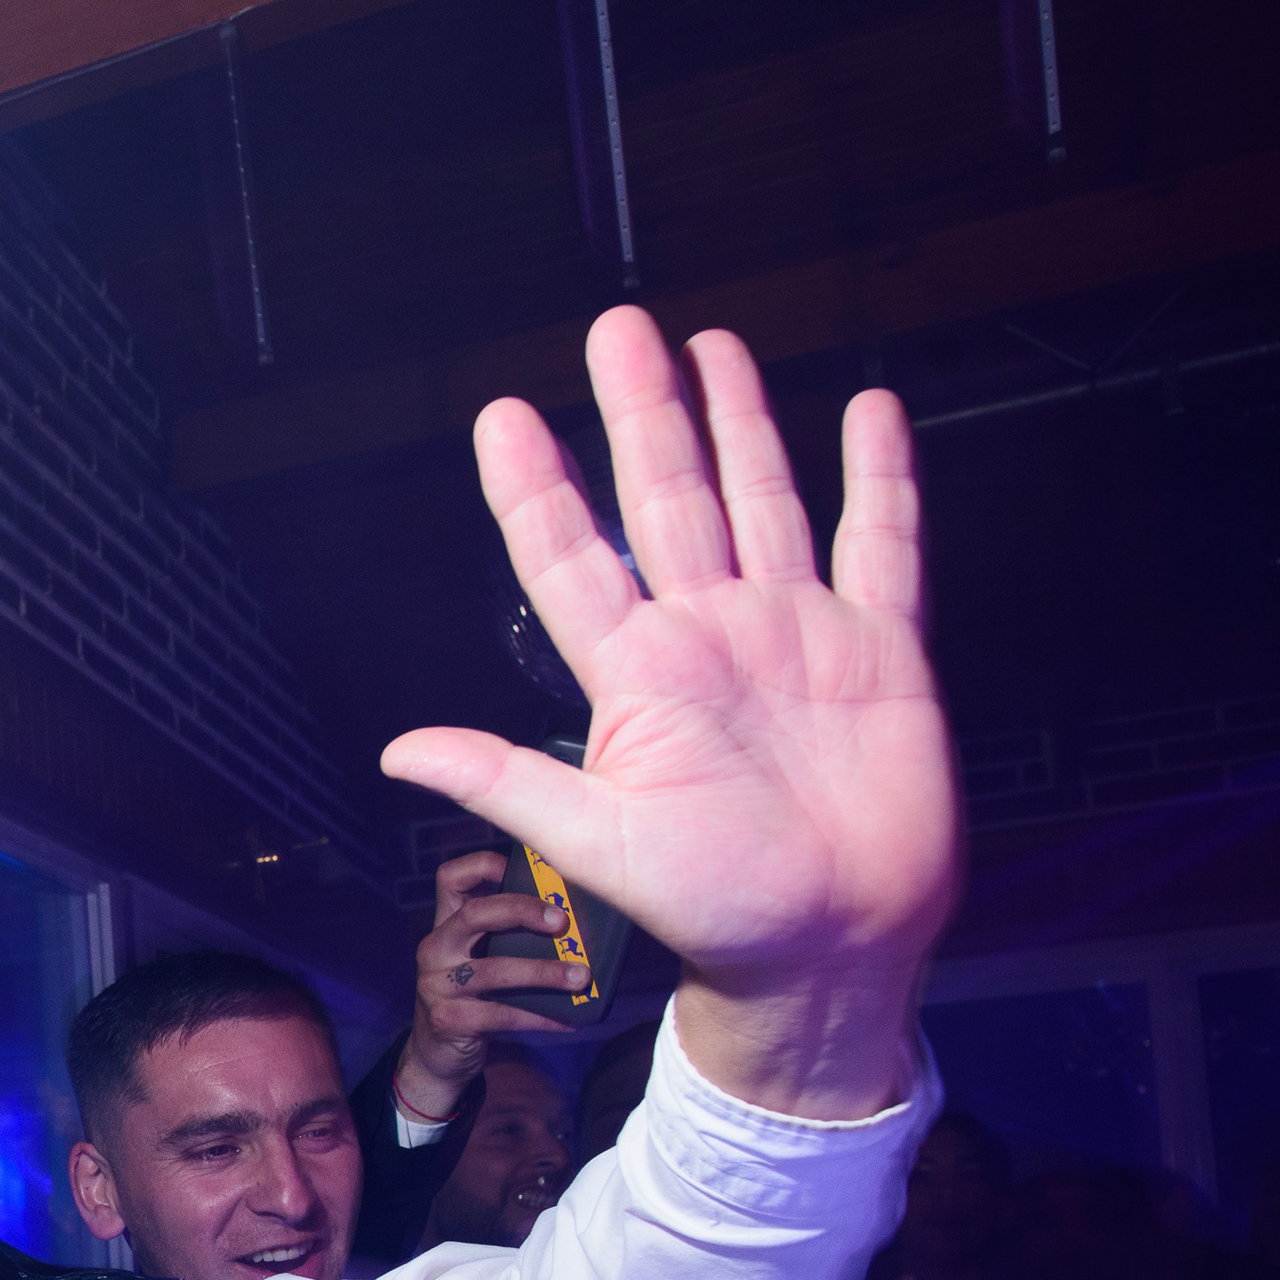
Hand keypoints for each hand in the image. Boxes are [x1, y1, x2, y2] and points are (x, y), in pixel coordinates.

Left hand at [383, 312, 958, 1120]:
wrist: (832, 951)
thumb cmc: (714, 910)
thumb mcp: (599, 843)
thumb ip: (508, 780)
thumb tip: (397, 750)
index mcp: (640, 676)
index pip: (571, 558)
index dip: (537, 487)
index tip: (501, 415)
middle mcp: (712, 637)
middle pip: (667, 499)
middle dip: (641, 414)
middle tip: (615, 328)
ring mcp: (797, 635)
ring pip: (762, 502)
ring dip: (736, 425)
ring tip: (709, 344)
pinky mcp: (882, 651)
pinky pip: (883, 545)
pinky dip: (880, 480)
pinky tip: (864, 410)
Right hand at [400, 847, 590, 1119]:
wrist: (437, 1055)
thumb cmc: (471, 998)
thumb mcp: (477, 960)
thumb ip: (505, 938)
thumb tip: (572, 921)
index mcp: (445, 927)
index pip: (451, 878)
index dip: (484, 865)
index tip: (526, 868)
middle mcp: (435, 949)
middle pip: (475, 913)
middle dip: (522, 910)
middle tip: (562, 922)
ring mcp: (438, 985)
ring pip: (496, 969)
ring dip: (544, 972)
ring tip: (580, 977)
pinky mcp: (450, 1020)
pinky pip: (505, 1014)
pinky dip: (542, 1017)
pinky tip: (569, 1020)